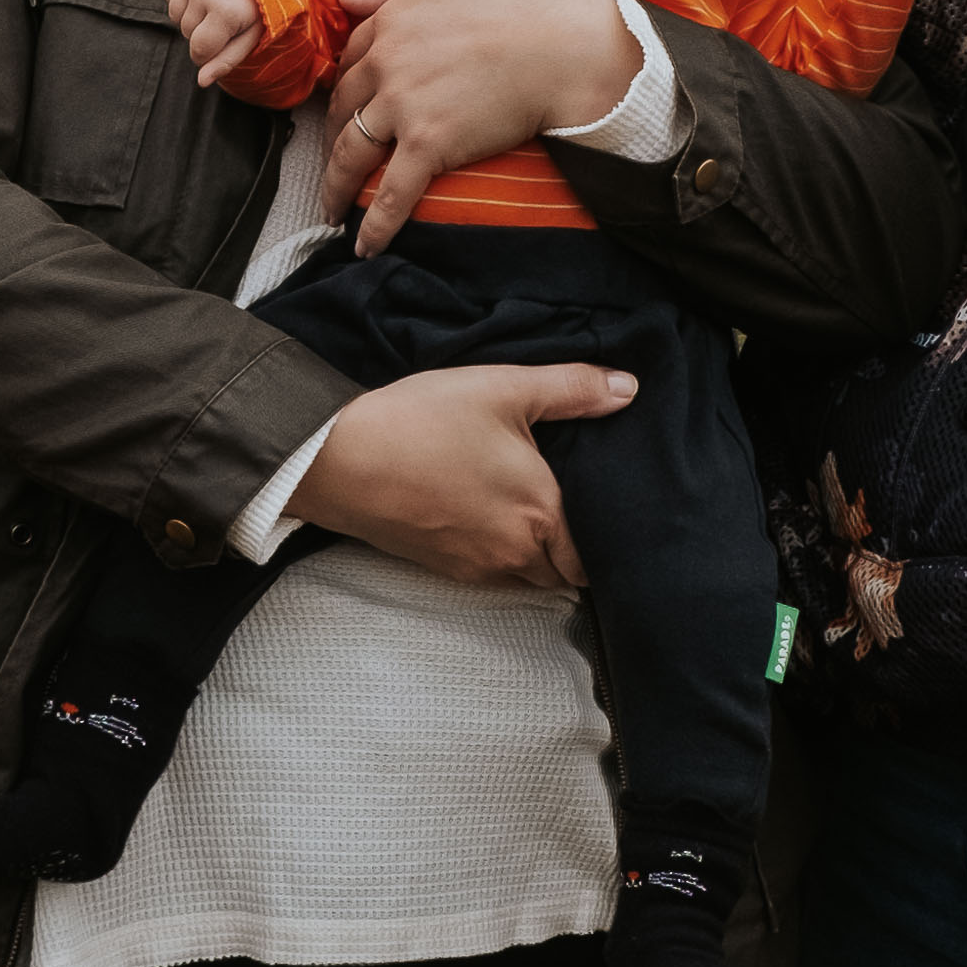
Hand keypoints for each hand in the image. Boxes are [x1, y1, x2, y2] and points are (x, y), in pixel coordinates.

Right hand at [166, 0, 259, 87]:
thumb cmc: (253, 5)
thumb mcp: (249, 35)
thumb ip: (226, 61)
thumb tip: (202, 82)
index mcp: (226, 11)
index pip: (199, 52)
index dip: (210, 52)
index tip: (225, 38)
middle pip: (187, 34)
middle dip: (203, 31)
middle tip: (225, 13)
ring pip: (176, 18)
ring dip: (192, 16)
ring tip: (215, 1)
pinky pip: (170, 0)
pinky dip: (184, 1)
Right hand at [301, 360, 633, 589]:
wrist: (338, 459)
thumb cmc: (422, 421)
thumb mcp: (504, 387)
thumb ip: (573, 388)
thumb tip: (628, 389)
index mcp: (541, 513)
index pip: (596, 559)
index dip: (608, 542)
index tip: (607, 516)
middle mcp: (514, 552)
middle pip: (565, 574)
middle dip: (575, 552)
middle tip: (575, 514)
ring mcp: (475, 566)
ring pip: (527, 579)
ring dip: (538, 558)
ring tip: (534, 517)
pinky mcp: (441, 568)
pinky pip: (490, 576)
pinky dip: (500, 558)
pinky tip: (487, 518)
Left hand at [326, 0, 637, 247]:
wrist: (568, 43)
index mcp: (391, 21)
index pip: (352, 60)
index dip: (347, 87)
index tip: (346, 106)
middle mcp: (386, 63)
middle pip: (344, 107)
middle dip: (333, 136)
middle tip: (336, 158)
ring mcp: (404, 106)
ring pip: (352, 153)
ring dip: (336, 186)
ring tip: (332, 208)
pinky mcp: (428, 145)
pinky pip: (392, 193)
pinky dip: (374, 224)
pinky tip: (365, 245)